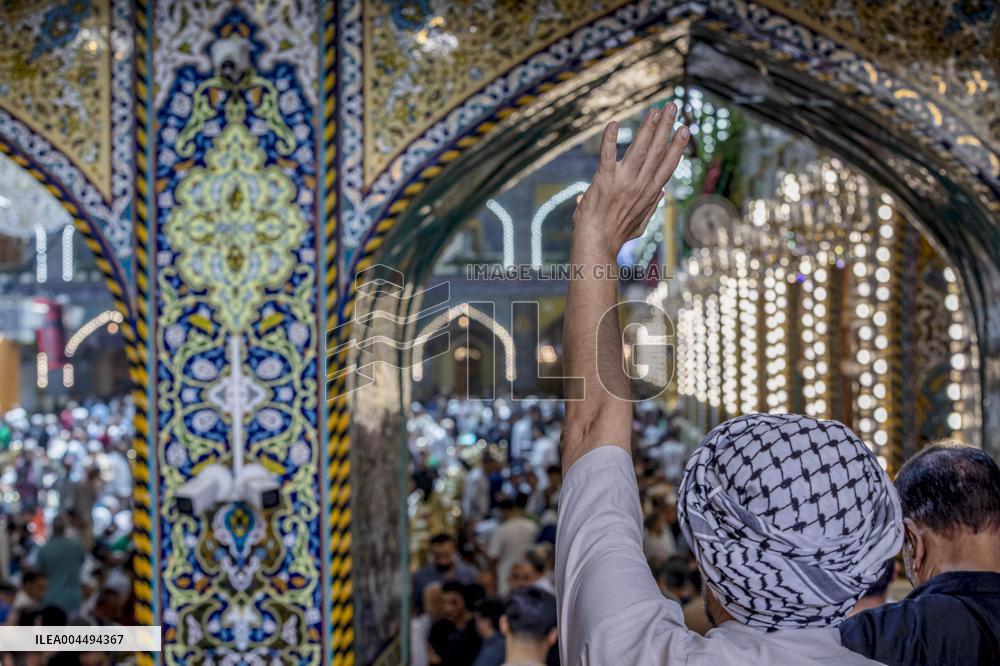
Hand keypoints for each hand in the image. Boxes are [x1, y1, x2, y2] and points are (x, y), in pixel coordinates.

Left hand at [572, 104, 688, 248]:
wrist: (596, 243)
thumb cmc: (615, 235)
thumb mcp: (639, 224)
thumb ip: (651, 207)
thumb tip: (662, 193)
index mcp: (650, 193)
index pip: (667, 164)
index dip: (677, 145)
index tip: (684, 129)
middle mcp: (641, 185)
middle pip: (657, 150)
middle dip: (666, 127)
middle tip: (671, 107)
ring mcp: (624, 182)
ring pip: (639, 149)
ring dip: (648, 127)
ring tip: (655, 110)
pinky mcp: (605, 180)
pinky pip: (607, 155)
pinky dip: (609, 139)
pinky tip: (612, 124)